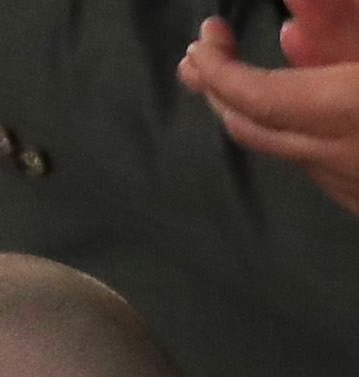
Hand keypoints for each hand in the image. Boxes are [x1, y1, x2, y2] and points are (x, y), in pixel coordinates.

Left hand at [183, 8, 358, 219]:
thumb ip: (340, 27)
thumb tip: (285, 24)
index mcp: (349, 110)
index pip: (259, 98)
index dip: (222, 71)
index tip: (201, 46)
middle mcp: (342, 156)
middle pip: (256, 129)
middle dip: (220, 90)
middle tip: (198, 56)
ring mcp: (354, 186)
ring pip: (286, 150)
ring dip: (251, 112)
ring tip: (232, 78)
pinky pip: (318, 163)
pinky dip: (293, 130)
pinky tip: (301, 109)